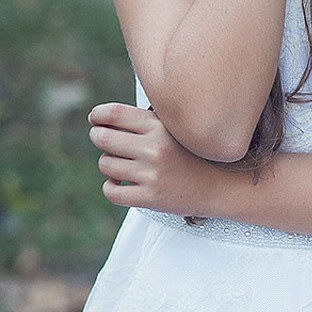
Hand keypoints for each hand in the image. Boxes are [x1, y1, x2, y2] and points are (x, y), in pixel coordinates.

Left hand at [88, 102, 221, 215]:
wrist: (216, 187)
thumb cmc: (188, 155)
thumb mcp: (172, 129)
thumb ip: (143, 121)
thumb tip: (103, 118)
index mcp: (160, 127)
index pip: (115, 114)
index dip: (98, 115)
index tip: (95, 119)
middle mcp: (155, 149)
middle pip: (103, 138)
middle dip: (98, 137)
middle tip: (102, 139)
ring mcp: (152, 175)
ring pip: (105, 164)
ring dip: (108, 164)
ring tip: (121, 165)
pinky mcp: (149, 198)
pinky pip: (111, 191)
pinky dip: (110, 187)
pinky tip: (120, 183)